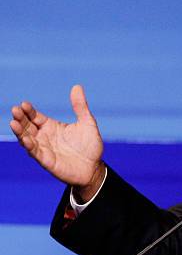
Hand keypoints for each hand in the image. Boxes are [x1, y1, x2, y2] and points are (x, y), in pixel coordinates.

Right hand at [10, 85, 104, 201]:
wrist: (94, 168)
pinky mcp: (47, 161)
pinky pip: (35, 153)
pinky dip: (29, 146)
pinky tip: (26, 139)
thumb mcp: (87, 123)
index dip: (29, 110)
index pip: (35, 116)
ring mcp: (44, 149)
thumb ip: (80, 106)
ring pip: (27, 139)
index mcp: (52, 126)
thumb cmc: (90, 146)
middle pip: (27, 126)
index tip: (24, 104)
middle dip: (20, 118)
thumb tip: (76, 86)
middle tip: (15, 109)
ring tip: (13, 122)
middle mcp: (44, 137)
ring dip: (20, 131)